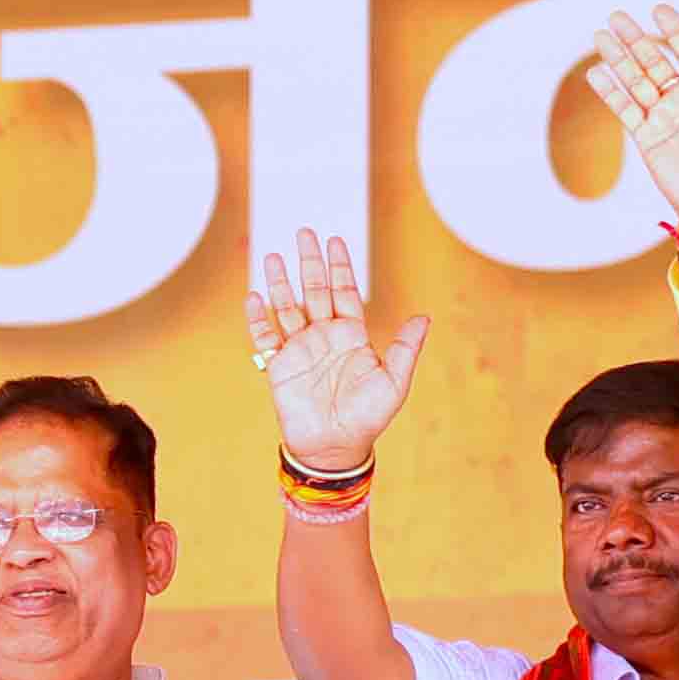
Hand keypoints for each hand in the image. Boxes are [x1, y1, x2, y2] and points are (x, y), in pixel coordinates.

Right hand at [249, 228, 428, 475]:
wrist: (335, 447)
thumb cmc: (368, 417)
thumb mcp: (394, 382)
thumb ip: (405, 348)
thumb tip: (424, 317)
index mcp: (352, 335)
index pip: (345, 291)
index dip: (340, 266)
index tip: (336, 241)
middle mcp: (324, 336)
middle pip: (314, 290)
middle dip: (309, 261)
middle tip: (304, 232)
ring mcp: (300, 349)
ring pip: (287, 306)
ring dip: (280, 282)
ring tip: (273, 256)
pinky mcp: (278, 366)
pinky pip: (266, 336)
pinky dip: (259, 317)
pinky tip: (254, 297)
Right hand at [583, 3, 678, 233]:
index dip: (674, 31)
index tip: (660, 10)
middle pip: (653, 62)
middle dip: (635, 39)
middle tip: (616, 16)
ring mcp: (660, 116)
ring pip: (634, 81)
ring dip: (617, 59)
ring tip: (599, 36)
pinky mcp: (645, 136)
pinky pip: (624, 109)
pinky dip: (610, 92)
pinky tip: (595, 73)